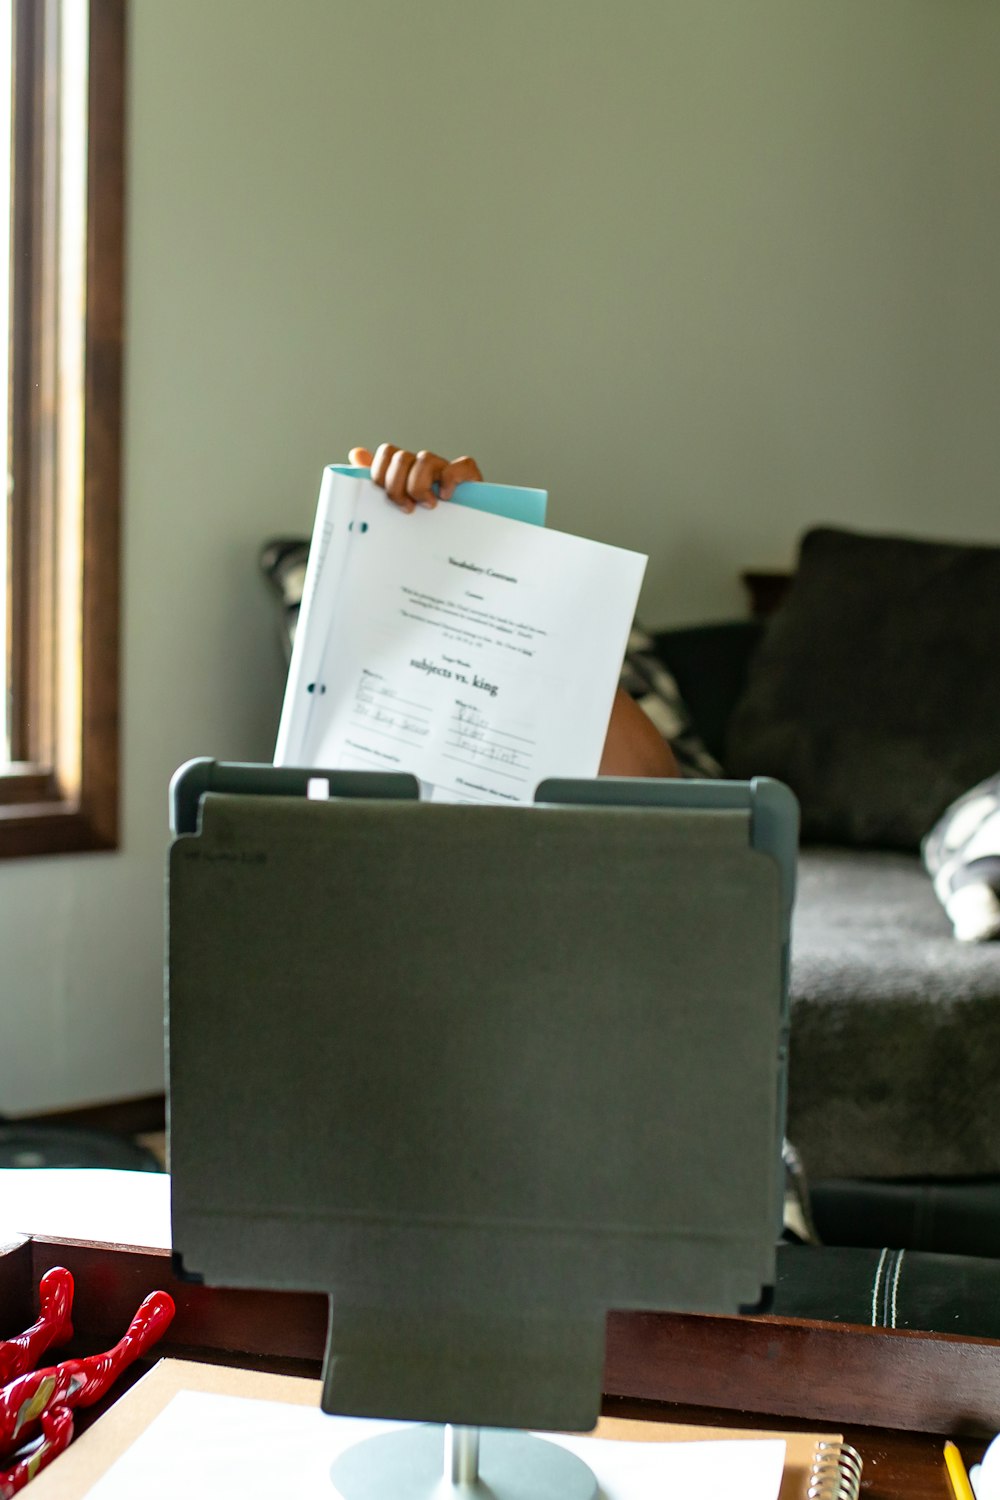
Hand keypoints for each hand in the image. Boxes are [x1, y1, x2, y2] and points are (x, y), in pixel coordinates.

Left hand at [349, 444, 482, 513]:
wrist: (458, 540)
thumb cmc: (423, 524)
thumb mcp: (394, 505)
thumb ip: (374, 481)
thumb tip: (357, 454)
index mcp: (406, 471)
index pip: (387, 453)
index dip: (381, 474)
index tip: (385, 497)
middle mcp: (424, 467)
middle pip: (401, 458)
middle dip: (397, 487)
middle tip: (406, 507)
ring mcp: (446, 470)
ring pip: (425, 459)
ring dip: (420, 486)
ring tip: (427, 505)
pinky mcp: (469, 478)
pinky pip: (461, 465)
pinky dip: (450, 480)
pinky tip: (446, 496)